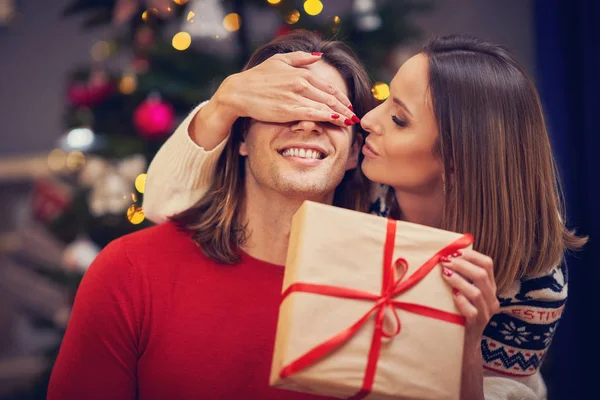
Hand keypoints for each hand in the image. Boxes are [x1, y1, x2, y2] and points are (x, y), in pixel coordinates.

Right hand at [215, 51, 357, 127]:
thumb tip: (318, 56)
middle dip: (345, 108)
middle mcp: (300, 83)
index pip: (327, 87)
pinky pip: (313, 113)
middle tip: (355, 117)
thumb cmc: (257, 77)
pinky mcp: (288, 109)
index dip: (341, 97)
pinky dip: (327, 117)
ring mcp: (295, 96)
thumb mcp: (278, 61)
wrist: (239, 91)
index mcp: (301, 72)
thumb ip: (300, 58)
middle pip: (330, 97)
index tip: (349, 105)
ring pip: (324, 106)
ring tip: (350, 122)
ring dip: (340, 115)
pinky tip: (336, 121)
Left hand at [440, 249, 499, 342]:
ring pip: (477, 292)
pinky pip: (472, 311)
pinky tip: (452, 295)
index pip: (487, 264)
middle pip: (482, 275)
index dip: (471, 255)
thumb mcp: (464, 291)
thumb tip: (447, 254)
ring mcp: (486, 313)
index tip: (453, 252)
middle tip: (444, 262)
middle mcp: (492, 298)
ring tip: (444, 274)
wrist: (464, 342)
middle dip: (461, 265)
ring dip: (459, 280)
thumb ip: (461, 276)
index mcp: (490, 287)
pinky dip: (461, 301)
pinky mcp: (477, 325)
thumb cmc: (460, 311)